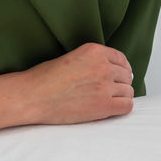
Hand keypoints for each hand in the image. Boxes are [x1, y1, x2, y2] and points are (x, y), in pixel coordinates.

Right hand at [17, 42, 134, 124]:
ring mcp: (104, 86)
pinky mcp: (103, 105)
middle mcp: (103, 66)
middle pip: (126, 76)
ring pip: (128, 91)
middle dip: (120, 83)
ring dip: (121, 96)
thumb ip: (93, 61)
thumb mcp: (73, 57)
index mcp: (95, 51)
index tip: (118, 76)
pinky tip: (112, 109)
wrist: (32, 96)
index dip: (121, 69)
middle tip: (111, 91)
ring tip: (108, 101)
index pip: (121, 59)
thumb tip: (112, 70)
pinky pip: (127, 106)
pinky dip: (122, 107)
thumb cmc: (45, 78)